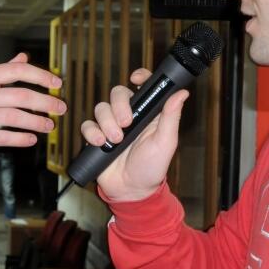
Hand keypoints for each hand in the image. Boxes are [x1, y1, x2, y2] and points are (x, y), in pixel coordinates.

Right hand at [0, 53, 65, 177]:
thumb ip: (1, 72)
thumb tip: (23, 57)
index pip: (17, 71)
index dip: (41, 76)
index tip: (57, 84)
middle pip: (21, 95)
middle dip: (46, 102)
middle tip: (60, 108)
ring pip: (16, 117)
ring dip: (37, 122)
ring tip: (50, 126)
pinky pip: (4, 138)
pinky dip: (21, 139)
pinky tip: (31, 139)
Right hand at [79, 68, 188, 201]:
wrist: (131, 191)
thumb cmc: (152, 167)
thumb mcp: (165, 142)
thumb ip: (171, 117)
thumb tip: (181, 94)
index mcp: (147, 113)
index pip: (143, 86)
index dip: (140, 77)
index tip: (136, 78)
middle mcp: (128, 115)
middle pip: (117, 93)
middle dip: (119, 105)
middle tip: (126, 123)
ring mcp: (111, 125)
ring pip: (101, 108)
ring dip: (106, 121)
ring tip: (115, 140)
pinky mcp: (96, 137)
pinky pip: (87, 125)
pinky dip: (92, 132)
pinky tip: (101, 143)